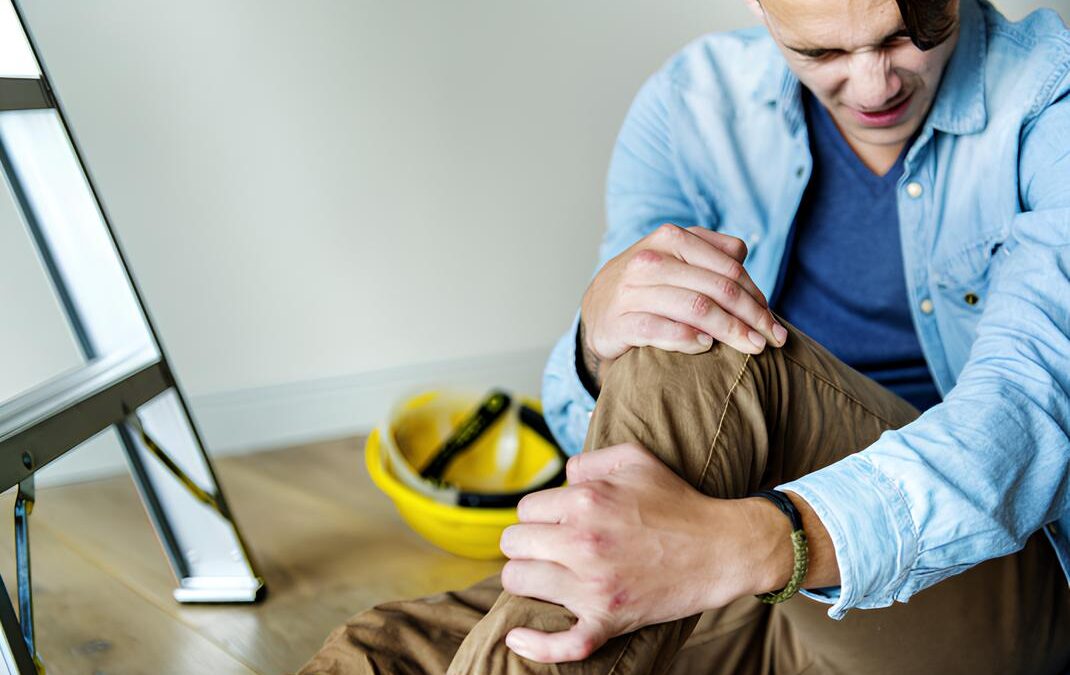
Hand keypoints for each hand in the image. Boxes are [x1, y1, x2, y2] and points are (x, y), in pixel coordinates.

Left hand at [498, 443, 789, 663]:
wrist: (721, 549)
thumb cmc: (678, 501)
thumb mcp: (635, 459)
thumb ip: (588, 460)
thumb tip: (561, 480)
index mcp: (585, 501)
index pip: (525, 509)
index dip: (539, 515)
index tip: (556, 522)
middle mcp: (582, 542)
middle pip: (513, 544)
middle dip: (528, 543)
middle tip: (548, 548)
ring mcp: (594, 586)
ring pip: (519, 582)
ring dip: (527, 578)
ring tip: (546, 575)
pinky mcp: (608, 619)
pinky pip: (562, 643)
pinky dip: (536, 645)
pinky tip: (518, 638)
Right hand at [579, 224, 786, 386]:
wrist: (597, 307)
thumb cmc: (648, 284)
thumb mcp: (676, 258)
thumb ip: (710, 252)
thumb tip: (743, 254)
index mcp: (671, 238)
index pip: (729, 268)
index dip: (757, 297)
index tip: (773, 324)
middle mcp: (651, 260)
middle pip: (718, 289)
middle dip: (752, 317)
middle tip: (772, 341)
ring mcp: (632, 291)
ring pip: (696, 308)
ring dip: (731, 331)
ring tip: (751, 348)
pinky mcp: (618, 322)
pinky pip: (660, 330)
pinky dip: (688, 340)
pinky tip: (706, 347)